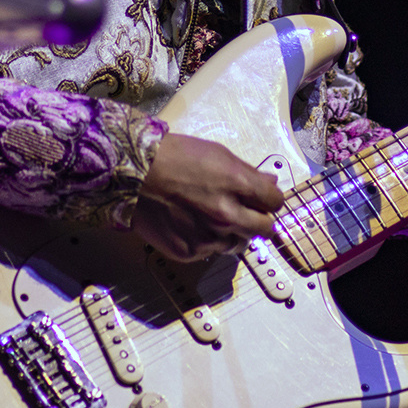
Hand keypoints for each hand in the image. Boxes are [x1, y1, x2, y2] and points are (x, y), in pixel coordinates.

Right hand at [130, 132, 285, 261]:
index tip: (262, 199)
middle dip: (259, 220)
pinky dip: (208, 241)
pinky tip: (193, 225)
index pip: (275, 202)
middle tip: (246, 214)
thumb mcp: (217, 154)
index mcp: (237, 185)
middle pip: (265, 229)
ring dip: (234, 234)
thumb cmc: (175, 157)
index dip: (269, 199)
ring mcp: (209, 237)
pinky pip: (211, 252)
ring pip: (239, 244)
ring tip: (214, 219)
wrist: (132, 174)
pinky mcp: (190, 252)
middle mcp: (227, 215)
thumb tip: (270, 183)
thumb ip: (247, 173)